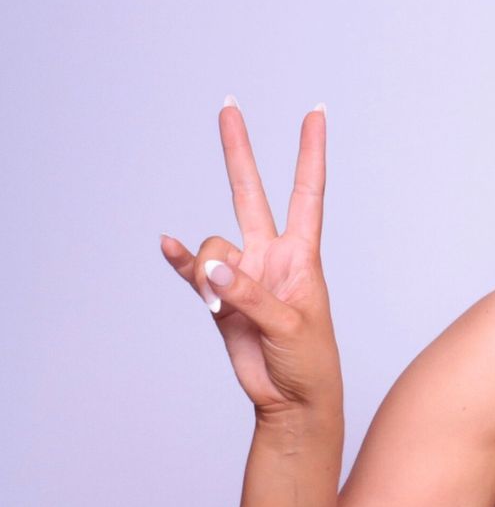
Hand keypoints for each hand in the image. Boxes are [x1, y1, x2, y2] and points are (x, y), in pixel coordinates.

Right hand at [159, 100, 340, 418]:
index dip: (309, 152)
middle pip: (250, 192)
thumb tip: (212, 268)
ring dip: (207, 272)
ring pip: (212, 247)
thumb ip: (248, 293)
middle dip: (239, 151)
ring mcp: (242, 275)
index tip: (315, 112)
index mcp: (302, 256)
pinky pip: (191, 270)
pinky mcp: (218, 299)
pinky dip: (179, 260)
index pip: (306, 192)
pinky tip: (167, 245)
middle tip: (229, 106)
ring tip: (217, 306)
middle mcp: (270, 256)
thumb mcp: (289, 325)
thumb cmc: (310, 361)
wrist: (292, 401)